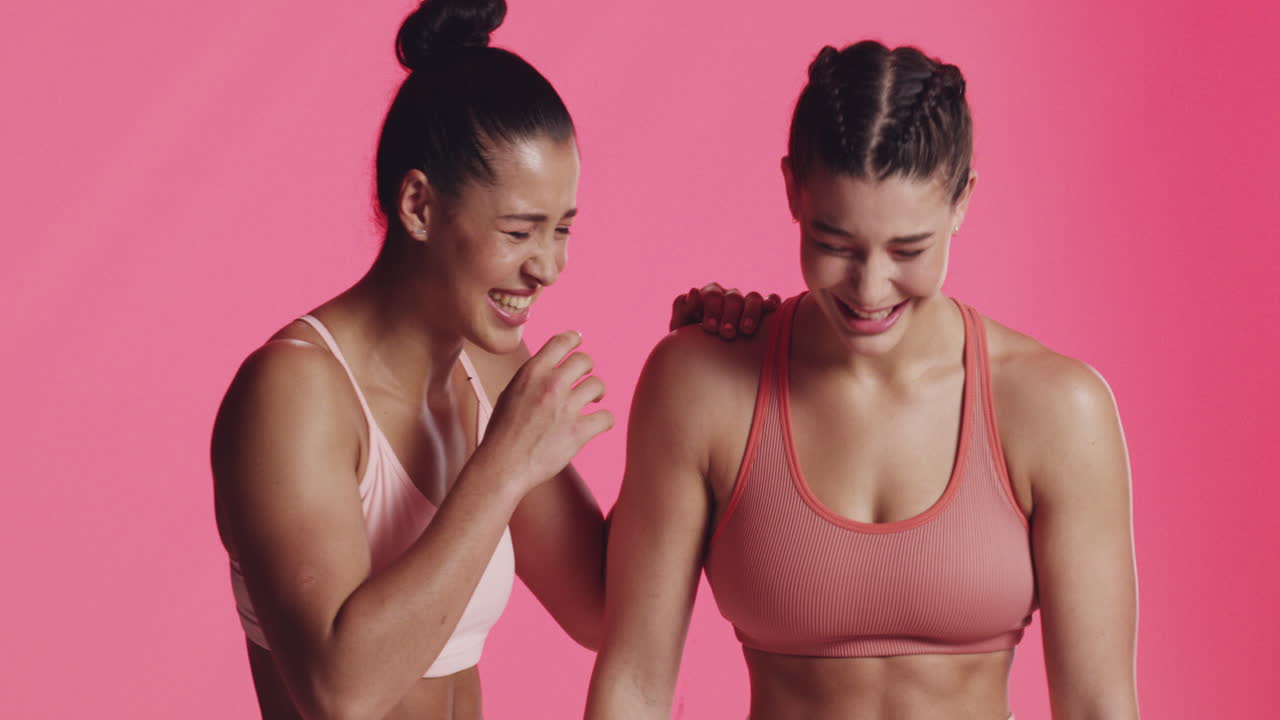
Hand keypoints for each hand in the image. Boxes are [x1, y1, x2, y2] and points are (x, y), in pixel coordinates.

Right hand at [471, 331, 613, 494]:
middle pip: (584, 360)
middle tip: (585, 380)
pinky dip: (605, 421)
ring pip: (598, 385)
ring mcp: (566, 408)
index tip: (579, 342)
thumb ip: (532, 378)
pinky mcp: (578, 432)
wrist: (502, 465)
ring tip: (592, 402)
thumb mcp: (510, 393)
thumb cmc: (502, 433)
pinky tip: (598, 424)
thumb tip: (549, 368)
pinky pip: (607, 417)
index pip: (562, 341)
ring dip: (597, 393)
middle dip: (587, 369)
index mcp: (532, 372)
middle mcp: (551, 384)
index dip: (575, 339)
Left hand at [669, 282, 780, 337]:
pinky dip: (772, 301)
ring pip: (753, 297)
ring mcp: (746, 304)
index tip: (710, 328)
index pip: (712, 294)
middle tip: (726, 333)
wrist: (705, 365)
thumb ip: (683, 310)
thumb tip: (695, 291)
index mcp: (708, 298)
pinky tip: (771, 309)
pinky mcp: (763, 312)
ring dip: (750, 311)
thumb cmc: (690, 345)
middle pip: (733, 296)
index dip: (712, 308)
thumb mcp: (681, 330)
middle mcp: (728, 298)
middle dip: (729, 314)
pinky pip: (770, 300)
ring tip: (746, 330)